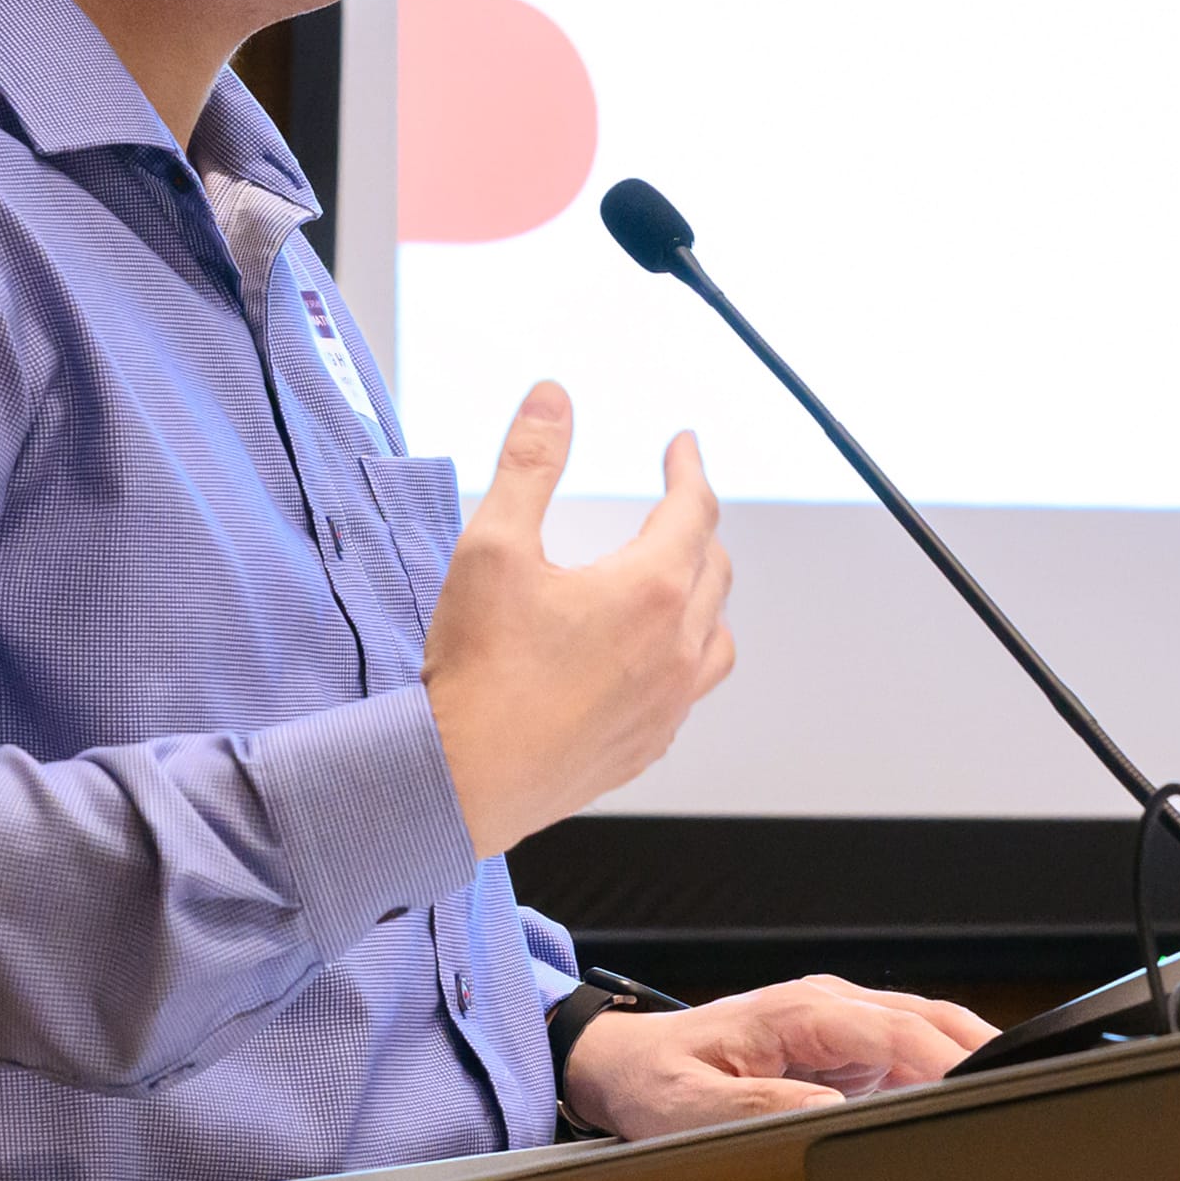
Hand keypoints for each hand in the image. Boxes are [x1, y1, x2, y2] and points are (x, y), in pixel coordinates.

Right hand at [425, 383, 737, 856]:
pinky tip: (651, 657)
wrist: (461, 780)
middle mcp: (675, 649)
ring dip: (704, 596)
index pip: (693, 509)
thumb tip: (553, 400)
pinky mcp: (649, 744)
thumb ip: (529, 464)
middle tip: (673, 502)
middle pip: (713, 568)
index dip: (688, 468)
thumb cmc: (476, 672)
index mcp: (648, 592)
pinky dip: (685, 656)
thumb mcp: (492, 546)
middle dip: (695, 525)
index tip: (682, 447)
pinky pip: (690, 690)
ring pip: (717, 636)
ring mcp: (668, 704)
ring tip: (678, 580)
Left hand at [561, 974, 1001, 1136]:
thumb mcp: (692, 1107)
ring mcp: (839, 1027)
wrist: (622, 1065)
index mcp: (800, 1012)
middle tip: (1027, 1095)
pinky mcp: (841, 1051)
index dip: (947, 1060)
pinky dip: (941, 1077)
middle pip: (929, 1021)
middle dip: (981, 1053)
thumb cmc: (654, 1082)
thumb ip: (762, 1106)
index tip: (984, 1089)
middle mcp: (829, 1009)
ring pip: (927, 1034)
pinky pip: (907, 1057)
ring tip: (1008, 1105)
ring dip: (968, 1063)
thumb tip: (830, 1114)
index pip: (896, 1030)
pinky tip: (960, 1110)